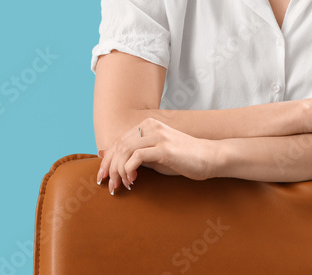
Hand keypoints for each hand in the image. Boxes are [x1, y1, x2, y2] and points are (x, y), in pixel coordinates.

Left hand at [96, 117, 218, 193]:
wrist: (209, 158)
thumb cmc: (183, 158)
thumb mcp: (156, 155)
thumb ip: (137, 155)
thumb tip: (111, 160)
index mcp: (147, 125)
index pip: (118, 141)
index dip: (107, 159)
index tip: (102, 176)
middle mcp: (150, 126)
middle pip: (118, 146)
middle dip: (109, 168)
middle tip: (108, 186)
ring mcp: (158, 136)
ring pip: (124, 151)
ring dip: (118, 171)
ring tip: (121, 186)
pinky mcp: (164, 148)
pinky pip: (137, 157)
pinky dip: (129, 170)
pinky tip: (133, 181)